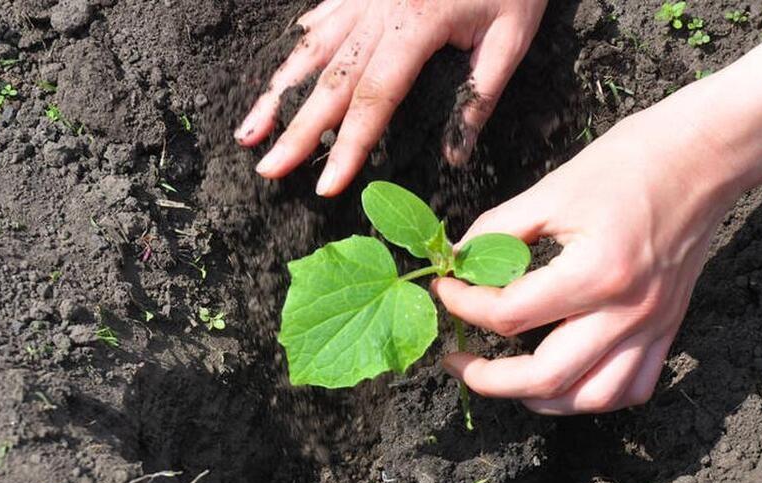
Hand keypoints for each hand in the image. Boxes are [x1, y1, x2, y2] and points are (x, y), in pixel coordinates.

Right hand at [235, 0, 547, 196]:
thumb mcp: (511, 39)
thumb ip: (479, 97)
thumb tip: (454, 159)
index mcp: (415, 26)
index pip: (373, 99)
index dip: (348, 147)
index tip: (327, 187)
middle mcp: (378, 9)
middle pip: (329, 80)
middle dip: (295, 131)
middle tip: (267, 169)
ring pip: (312, 50)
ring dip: (278, 93)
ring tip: (249, 130)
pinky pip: (324, 18)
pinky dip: (301, 46)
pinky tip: (285, 69)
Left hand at [432, 90, 741, 414]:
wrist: (705, 156)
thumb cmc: (632, 161)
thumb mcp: (554, 189)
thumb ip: (500, 229)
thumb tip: (459, 258)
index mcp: (596, 273)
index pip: (510, 315)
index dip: (464, 305)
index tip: (446, 287)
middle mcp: (627, 312)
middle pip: (544, 378)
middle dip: (487, 378)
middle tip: (456, 360)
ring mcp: (653, 326)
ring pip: (590, 397)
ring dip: (540, 398)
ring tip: (506, 379)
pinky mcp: (668, 328)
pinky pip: (632, 387)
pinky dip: (593, 394)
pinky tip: (567, 378)